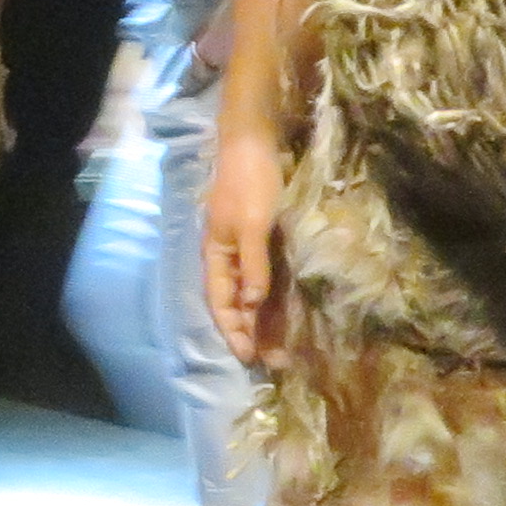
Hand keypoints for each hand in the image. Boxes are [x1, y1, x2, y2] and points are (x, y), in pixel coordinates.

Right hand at [204, 119, 287, 365]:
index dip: (233, 332)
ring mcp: (245, 249)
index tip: (248, 358)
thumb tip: (251, 305)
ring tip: (283, 347)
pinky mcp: (263, 240)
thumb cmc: (250, 183)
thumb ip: (253, 265)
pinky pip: (266, 278)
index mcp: (216, 256)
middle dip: (251, 333)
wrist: (255, 143)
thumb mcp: (252, 226)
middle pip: (235, 305)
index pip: (221, 304)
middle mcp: (228, 258)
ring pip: (251, 294)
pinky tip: (288, 312)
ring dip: (264, 320)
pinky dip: (274, 298)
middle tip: (274, 361)